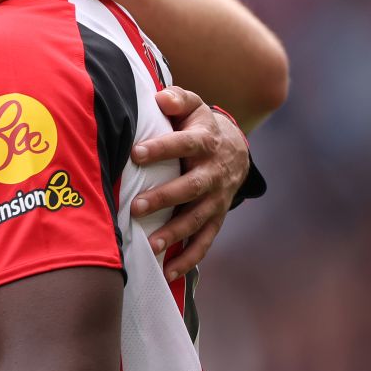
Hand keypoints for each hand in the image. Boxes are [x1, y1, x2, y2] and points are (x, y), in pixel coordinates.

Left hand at [129, 85, 248, 278]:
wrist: (235, 149)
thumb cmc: (198, 125)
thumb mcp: (192, 106)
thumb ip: (177, 100)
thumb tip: (160, 98)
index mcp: (205, 142)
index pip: (183, 144)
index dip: (161, 149)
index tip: (136, 154)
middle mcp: (213, 173)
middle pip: (191, 187)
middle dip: (164, 198)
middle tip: (135, 207)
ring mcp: (217, 199)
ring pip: (198, 219)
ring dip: (175, 233)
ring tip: (150, 245)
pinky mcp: (216, 217)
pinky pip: (204, 241)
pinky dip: (188, 259)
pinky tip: (168, 273)